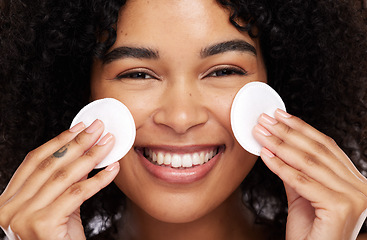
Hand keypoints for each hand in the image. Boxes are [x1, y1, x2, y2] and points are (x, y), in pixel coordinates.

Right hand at [0, 120, 119, 239]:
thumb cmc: (60, 237)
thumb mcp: (58, 204)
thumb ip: (63, 181)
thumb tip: (82, 150)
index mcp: (8, 200)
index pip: (34, 161)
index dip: (58, 141)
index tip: (79, 127)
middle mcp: (9, 208)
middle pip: (49, 165)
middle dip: (78, 143)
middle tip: (98, 129)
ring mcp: (22, 217)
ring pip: (64, 176)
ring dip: (90, 156)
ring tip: (108, 144)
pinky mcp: (41, 225)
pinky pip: (76, 194)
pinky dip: (98, 180)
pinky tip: (112, 170)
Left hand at [253, 109, 366, 239]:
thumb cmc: (310, 232)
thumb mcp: (303, 195)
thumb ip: (297, 171)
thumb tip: (278, 145)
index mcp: (355, 182)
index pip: (326, 146)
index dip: (301, 128)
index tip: (280, 115)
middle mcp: (361, 187)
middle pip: (318, 151)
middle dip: (287, 132)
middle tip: (265, 119)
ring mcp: (355, 198)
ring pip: (309, 162)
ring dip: (280, 144)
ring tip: (261, 133)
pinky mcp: (341, 208)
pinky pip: (302, 181)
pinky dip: (280, 166)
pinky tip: (265, 154)